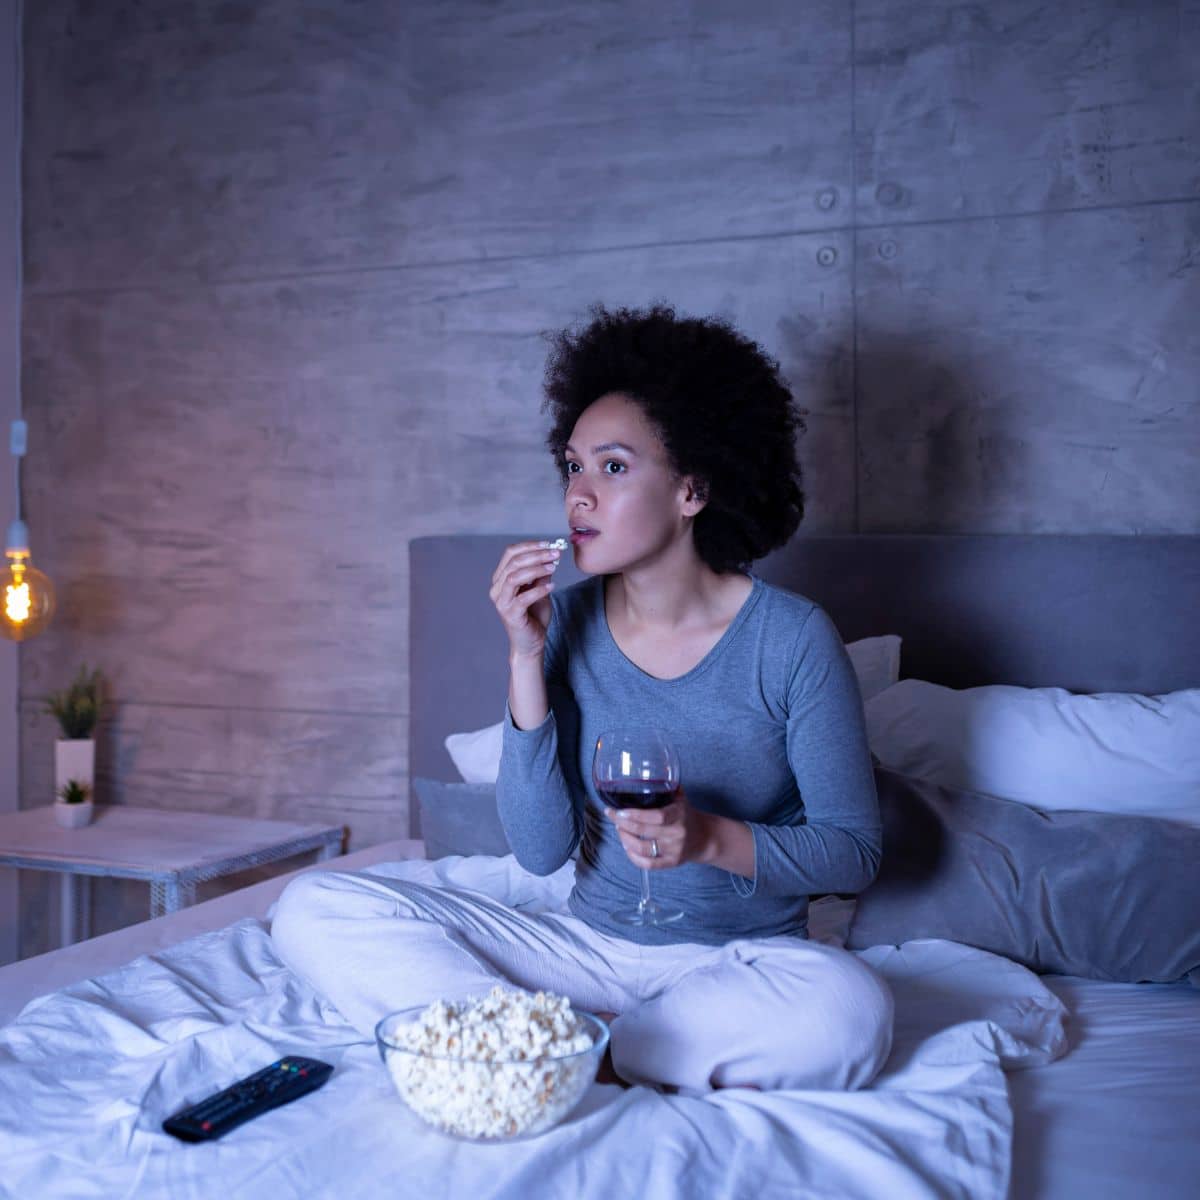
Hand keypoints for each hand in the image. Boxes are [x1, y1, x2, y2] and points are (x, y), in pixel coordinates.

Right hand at [489, 540, 561, 658]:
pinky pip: (522, 598)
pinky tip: (551, 587)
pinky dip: (538, 590)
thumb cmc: (534, 615)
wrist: (532, 642)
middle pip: (513, 563)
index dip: (529, 546)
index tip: (548, 544)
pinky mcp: (510, 615)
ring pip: (514, 577)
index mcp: (501, 578)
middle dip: (536, 555)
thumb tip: (551, 554)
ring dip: (536, 569)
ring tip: (553, 568)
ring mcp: (501, 602)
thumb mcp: (541, 589)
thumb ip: (542, 574)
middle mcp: (497, 588)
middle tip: (555, 554)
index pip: (510, 553)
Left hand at [604, 786, 715, 869]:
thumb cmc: (687, 815)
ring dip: (625, 838)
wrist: (706, 838)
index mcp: (679, 814)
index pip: (656, 816)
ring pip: (642, 848)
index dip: (635, 814)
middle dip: (622, 823)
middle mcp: (676, 834)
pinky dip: (633, 857)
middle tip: (612, 815)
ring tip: (619, 828)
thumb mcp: (680, 799)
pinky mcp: (671, 863)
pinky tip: (626, 846)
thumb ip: (665, 787)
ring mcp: (674, 850)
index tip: (619, 810)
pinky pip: (647, 864)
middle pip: (644, 831)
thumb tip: (644, 774)